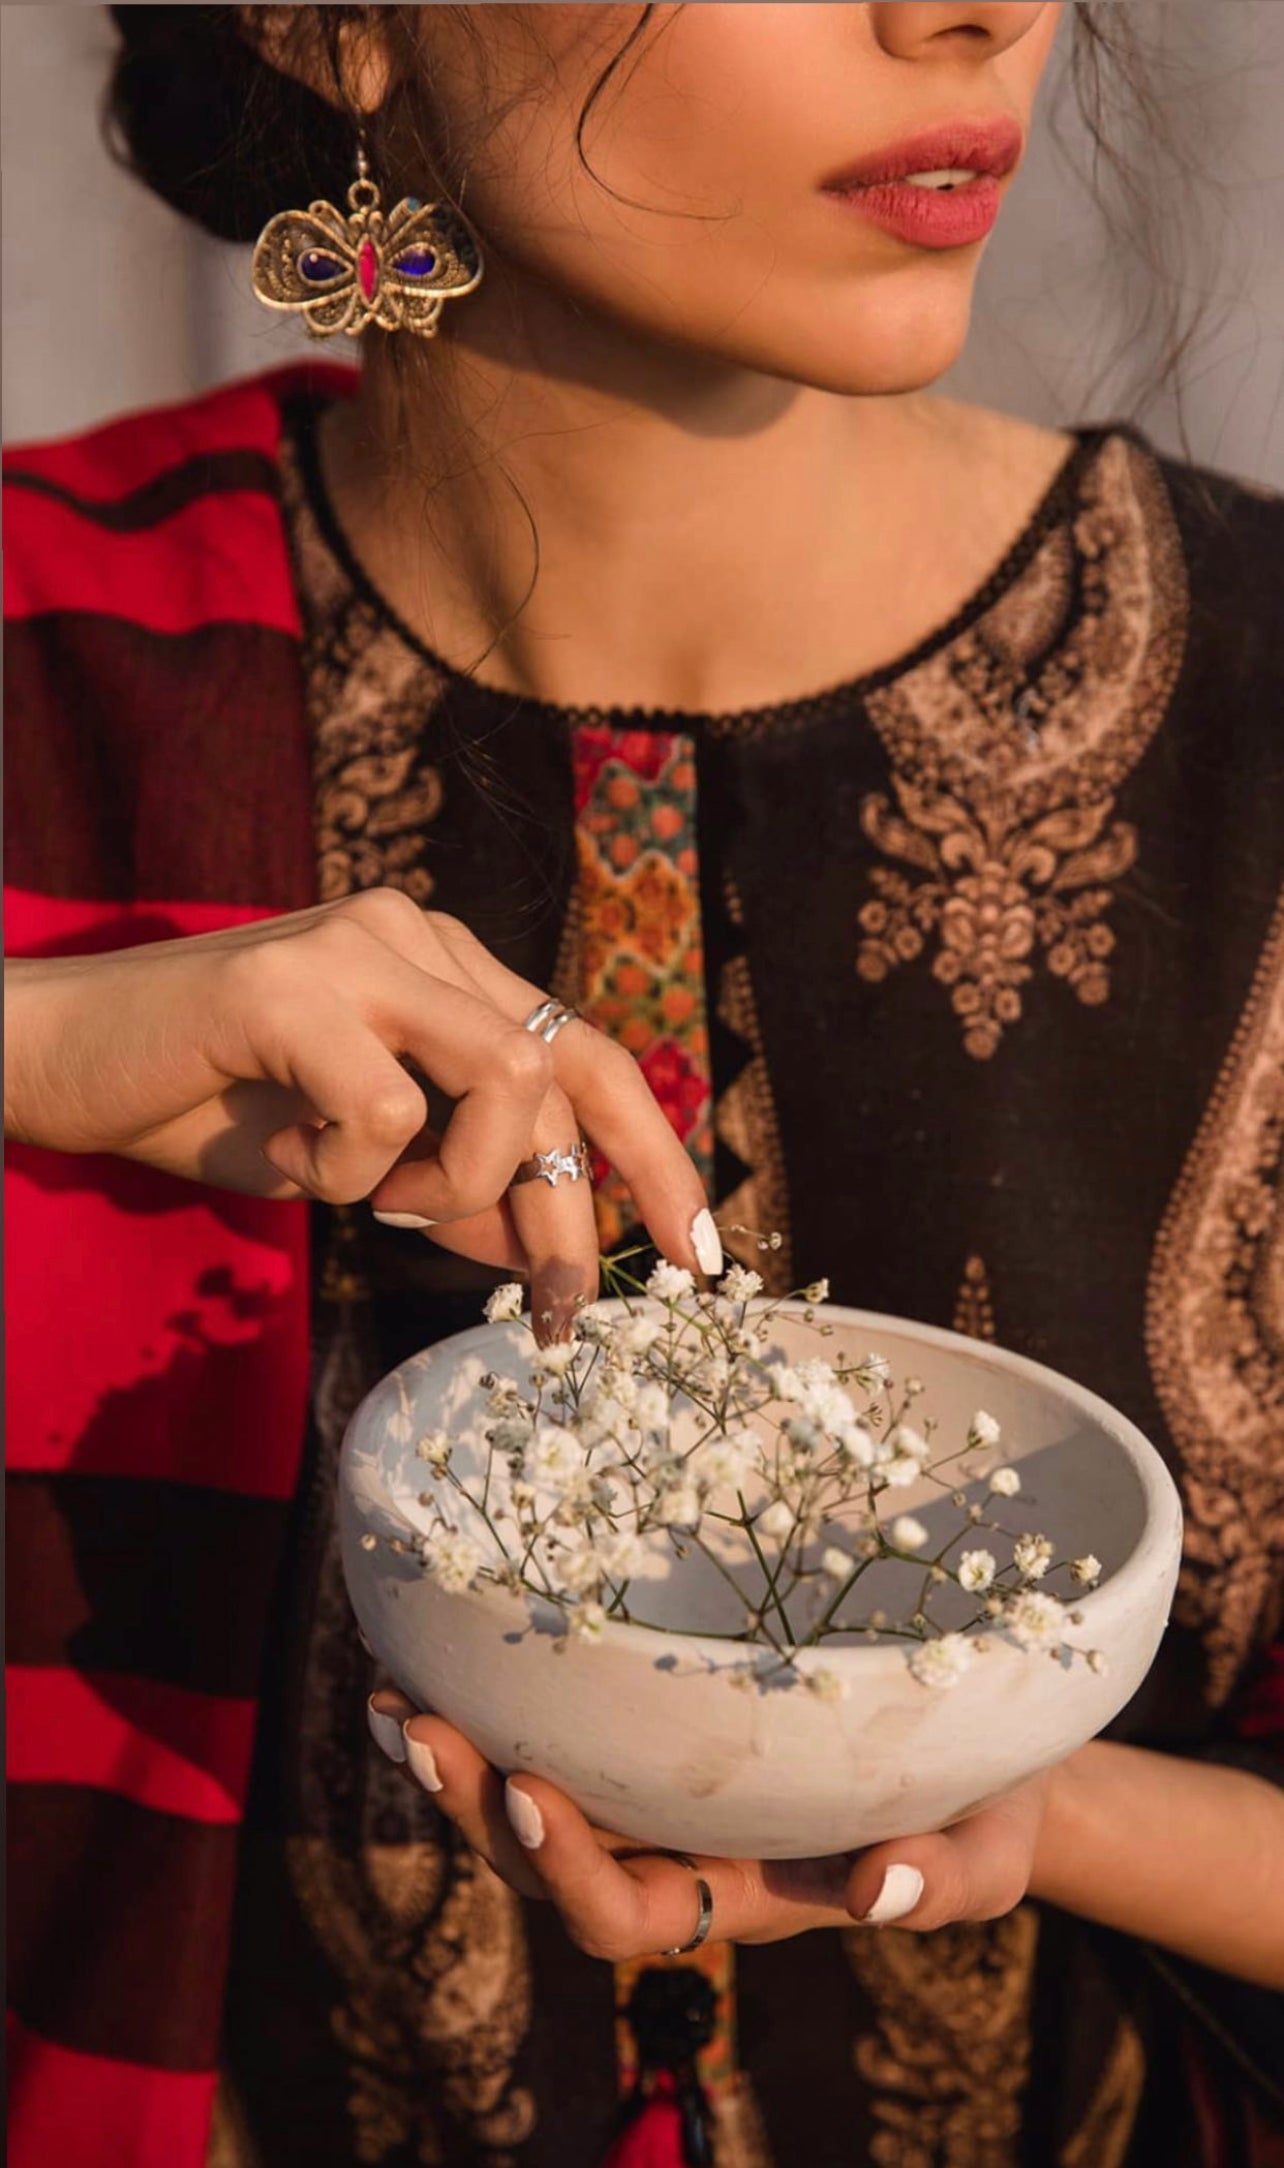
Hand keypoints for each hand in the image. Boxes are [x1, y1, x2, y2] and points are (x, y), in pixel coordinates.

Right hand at [4, 888, 718, 1334]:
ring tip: (366, 1197)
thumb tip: (552, 1241)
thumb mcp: (357, 1165)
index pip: (587, 1054)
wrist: (62, 1062)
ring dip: (449, 1182)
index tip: (699, 1250)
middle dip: (575, 1211)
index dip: (653, 1153)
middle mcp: (417, 934)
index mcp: (445, 966)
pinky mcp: (293, 981)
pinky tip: (282, 1149)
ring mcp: (359, 943)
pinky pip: (385, 1113)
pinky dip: (344, 1170)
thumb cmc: (210, 1106)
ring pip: (500, 1082)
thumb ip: (457, 1184)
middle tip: (558, 1309)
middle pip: (561, 1076)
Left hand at [368, 1689, 1050, 1952]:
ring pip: (537, 1791)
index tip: (524, 1790)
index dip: (563, 1869)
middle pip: (547, 1857)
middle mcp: (682, 1844)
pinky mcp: (664, 1711)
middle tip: (415, 1725)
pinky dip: (504, 1690)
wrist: (988, 1748)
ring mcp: (664, 1781)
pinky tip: (456, 1635)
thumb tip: (878, 1890)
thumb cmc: (986, 1807)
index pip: (627, 1912)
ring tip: (395, 1691)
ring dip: (460, 1751)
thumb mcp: (989, 1853)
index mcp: (741, 1888)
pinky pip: (567, 1719)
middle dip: (470, 1805)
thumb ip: (945, 1884)